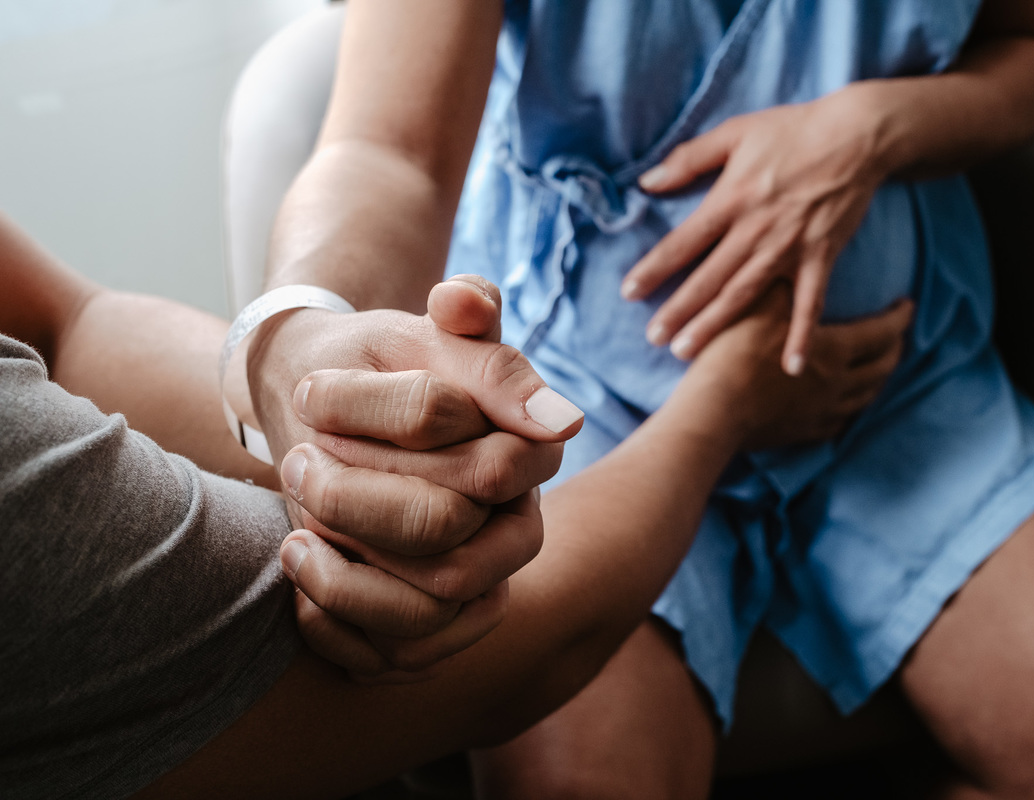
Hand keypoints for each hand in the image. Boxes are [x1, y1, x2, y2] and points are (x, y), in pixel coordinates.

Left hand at [254, 276, 582, 677]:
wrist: (331, 412)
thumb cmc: (376, 367)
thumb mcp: (412, 328)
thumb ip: (461, 309)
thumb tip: (471, 305)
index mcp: (530, 451)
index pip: (481, 463)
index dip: (385, 432)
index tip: (315, 397)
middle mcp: (517, 525)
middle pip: (444, 537)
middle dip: (352, 500)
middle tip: (296, 462)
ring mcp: (481, 582)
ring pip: (426, 609)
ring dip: (341, 572)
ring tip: (292, 536)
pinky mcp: (439, 629)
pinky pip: (398, 657)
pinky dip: (336, 624)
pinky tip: (300, 580)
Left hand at [622, 84, 888, 374]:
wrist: (857, 135)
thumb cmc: (793, 131)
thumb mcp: (735, 133)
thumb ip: (689, 158)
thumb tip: (647, 181)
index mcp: (732, 199)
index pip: (684, 241)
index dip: (655, 267)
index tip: (628, 292)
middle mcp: (756, 230)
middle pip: (709, 278)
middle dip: (678, 310)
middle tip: (653, 338)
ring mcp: (790, 247)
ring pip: (745, 294)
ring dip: (715, 325)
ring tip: (687, 351)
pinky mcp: (821, 257)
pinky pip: (810, 304)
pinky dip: (801, 335)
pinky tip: (791, 368)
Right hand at [677, 284, 911, 449]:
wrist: (712, 411)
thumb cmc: (735, 353)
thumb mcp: (760, 305)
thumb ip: (785, 286)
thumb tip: (795, 265)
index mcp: (834, 349)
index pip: (881, 332)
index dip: (899, 317)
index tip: (907, 304)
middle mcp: (837, 384)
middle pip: (881, 367)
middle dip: (894, 348)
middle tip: (896, 336)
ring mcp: (822, 413)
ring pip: (864, 397)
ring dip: (877, 380)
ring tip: (876, 369)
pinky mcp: (803, 433)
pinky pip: (839, 423)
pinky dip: (848, 410)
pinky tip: (842, 406)